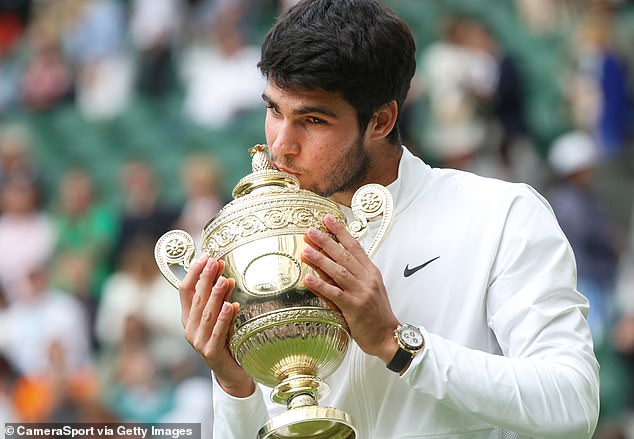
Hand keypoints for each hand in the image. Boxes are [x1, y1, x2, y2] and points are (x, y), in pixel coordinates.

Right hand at [179, 254, 254, 396]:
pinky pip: (218, 333)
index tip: (204, 256)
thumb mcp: (220, 317)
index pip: (185, 291)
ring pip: (207, 314)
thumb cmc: (227, 341)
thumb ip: (219, 298)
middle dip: (206, 278)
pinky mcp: (211, 353)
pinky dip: (225, 318)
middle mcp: (190, 329)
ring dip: (215, 295)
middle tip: (215, 261)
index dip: (193, 273)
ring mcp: (199, 342)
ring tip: (224, 280)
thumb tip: (224, 274)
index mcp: (188, 318)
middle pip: (196, 299)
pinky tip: (232, 306)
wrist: (232, 373)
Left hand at [302, 214, 399, 363]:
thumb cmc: (376, 313)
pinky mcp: (354, 308)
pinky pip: (335, 293)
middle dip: (326, 241)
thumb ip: (351, 275)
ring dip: (321, 259)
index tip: (327, 220)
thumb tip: (327, 262)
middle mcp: (367, 279)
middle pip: (344, 255)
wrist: (387, 336)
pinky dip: (321, 285)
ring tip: (306, 250)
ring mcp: (361, 293)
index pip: (354, 246)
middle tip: (310, 231)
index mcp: (371, 272)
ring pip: (339, 271)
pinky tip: (308, 278)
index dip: (340, 232)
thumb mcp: (368, 288)